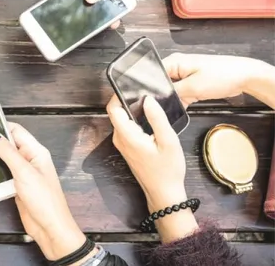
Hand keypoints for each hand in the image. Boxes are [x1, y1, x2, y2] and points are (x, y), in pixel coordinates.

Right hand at [0, 123, 86, 260]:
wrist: (50, 228)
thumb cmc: (45, 201)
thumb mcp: (24, 172)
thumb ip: (7, 152)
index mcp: (36, 151)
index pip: (16, 130)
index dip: (1, 127)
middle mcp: (31, 160)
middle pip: (9, 144)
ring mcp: (24, 173)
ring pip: (4, 160)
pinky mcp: (17, 186)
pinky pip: (3, 174)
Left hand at [107, 96, 197, 241]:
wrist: (164, 193)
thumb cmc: (167, 171)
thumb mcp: (168, 141)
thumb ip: (157, 119)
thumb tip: (148, 100)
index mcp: (127, 136)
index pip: (113, 109)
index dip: (118, 95)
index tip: (131, 87)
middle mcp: (120, 139)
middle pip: (116, 113)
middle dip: (127, 100)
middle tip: (145, 93)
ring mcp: (122, 144)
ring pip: (122, 120)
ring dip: (132, 110)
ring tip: (149, 103)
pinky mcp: (128, 148)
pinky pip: (127, 128)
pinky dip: (135, 120)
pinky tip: (149, 118)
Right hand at [162, 53, 273, 106]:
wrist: (245, 77)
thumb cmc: (223, 75)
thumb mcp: (194, 87)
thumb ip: (173, 93)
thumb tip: (158, 98)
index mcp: (174, 62)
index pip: (153, 75)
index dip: (151, 89)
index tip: (152, 101)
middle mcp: (177, 66)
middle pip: (162, 84)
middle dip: (164, 96)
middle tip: (168, 105)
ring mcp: (185, 75)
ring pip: (171, 90)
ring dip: (175, 99)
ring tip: (181, 103)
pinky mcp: (192, 82)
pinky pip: (181, 93)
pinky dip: (182, 100)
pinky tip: (185, 105)